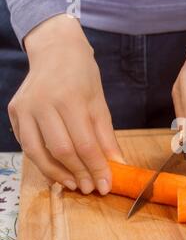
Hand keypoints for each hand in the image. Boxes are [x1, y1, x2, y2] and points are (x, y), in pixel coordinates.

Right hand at [8, 15, 123, 194]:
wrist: (56, 52)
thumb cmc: (83, 77)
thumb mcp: (100, 104)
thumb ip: (106, 137)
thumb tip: (117, 165)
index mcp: (70, 99)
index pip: (85, 144)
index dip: (96, 168)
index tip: (106, 185)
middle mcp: (43, 104)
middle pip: (62, 151)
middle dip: (79, 174)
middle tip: (91, 188)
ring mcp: (25, 108)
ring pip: (39, 153)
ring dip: (58, 174)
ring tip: (75, 184)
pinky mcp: (14, 112)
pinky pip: (28, 145)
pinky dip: (43, 162)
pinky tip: (58, 171)